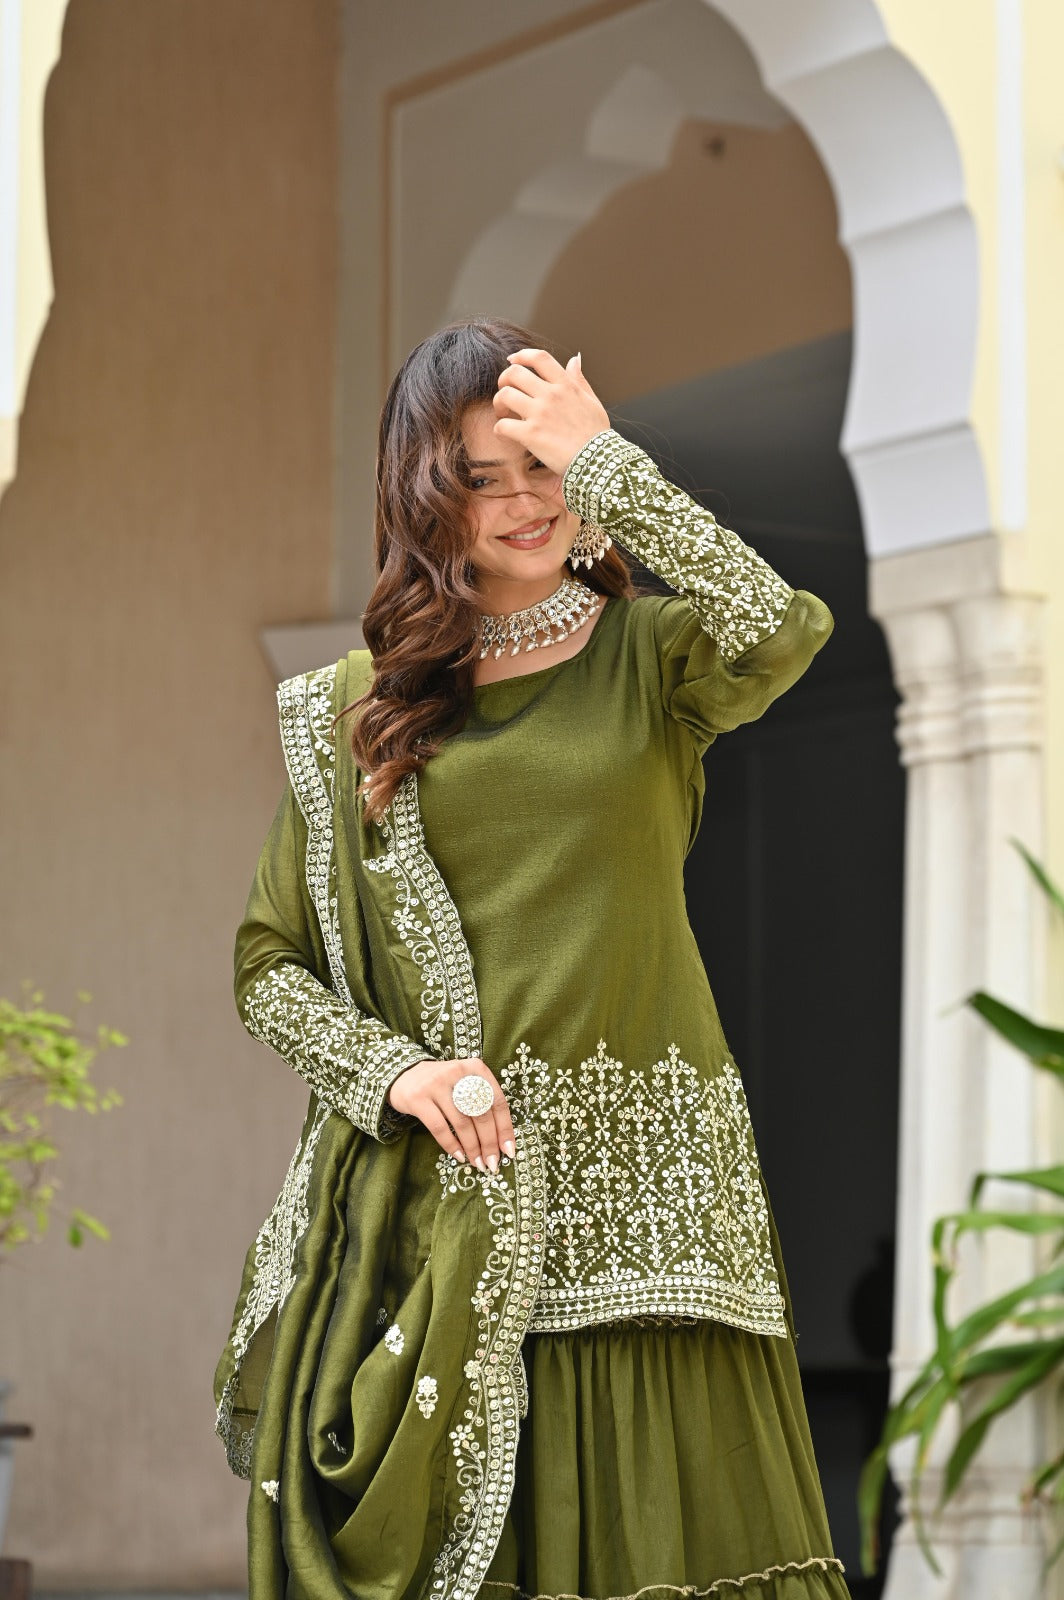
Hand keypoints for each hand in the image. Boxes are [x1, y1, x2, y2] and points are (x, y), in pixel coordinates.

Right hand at [387, 1057, 515, 1172]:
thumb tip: (500, 1141)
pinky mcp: (419, 1098)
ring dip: (472, 1148)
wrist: (404, 1075)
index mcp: (476, 1068)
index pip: (497, 1102)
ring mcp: (437, 1084)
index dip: (505, 1129)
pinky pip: (439, 1127)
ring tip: (478, 1163)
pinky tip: (459, 1156)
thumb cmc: (443, 1085)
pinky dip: (451, 1145)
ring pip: (462, 1123)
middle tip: (493, 1163)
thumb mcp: (465, 1084)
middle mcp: (458, 1073)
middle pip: (481, 1114)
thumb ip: (482, 1103)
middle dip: (489, 1143)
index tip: (509, 1151)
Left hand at [492, 348, 609, 476]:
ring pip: (504, 395)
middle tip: (505, 393)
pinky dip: (499, 429)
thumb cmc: (596, 434)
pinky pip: (503, 425)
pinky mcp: (531, 435)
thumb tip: (574, 360)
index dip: (521, 355)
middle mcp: (551, 395)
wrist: (598, 460)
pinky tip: (504, 433)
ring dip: (498, 403)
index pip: (539, 358)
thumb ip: (579, 379)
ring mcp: (540, 414)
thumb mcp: (592, 401)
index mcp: (565, 385)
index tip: (512, 360)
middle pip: (514, 373)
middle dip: (503, 380)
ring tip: (504, 414)